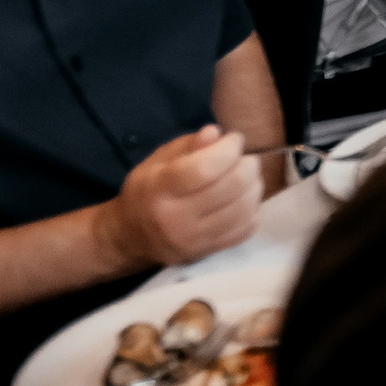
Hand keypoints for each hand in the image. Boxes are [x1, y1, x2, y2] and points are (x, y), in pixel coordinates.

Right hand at [96, 127, 261, 270]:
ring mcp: (194, 239)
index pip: (204, 168)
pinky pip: (246, 228)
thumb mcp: (158, 161)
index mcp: (160, 190)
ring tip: (247, 177)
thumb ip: (188, 145)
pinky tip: (242, 200)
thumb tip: (215, 133)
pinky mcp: (208, 251)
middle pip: (232, 186)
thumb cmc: (148, 191)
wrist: (131, 237)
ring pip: (244, 208)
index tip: (234, 139)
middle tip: (244, 159)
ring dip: (254, 186)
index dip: (228, 149)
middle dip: (248, 165)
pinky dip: (252, 209)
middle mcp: (176, 218)